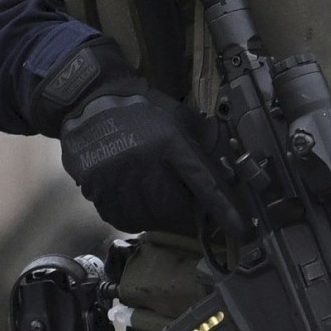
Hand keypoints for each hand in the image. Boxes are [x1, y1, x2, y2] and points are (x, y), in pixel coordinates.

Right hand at [52, 66, 228, 236]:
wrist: (90, 99)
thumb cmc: (140, 109)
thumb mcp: (177, 117)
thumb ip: (199, 142)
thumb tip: (225, 169)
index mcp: (170, 142)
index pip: (204, 183)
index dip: (224, 210)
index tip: (241, 231)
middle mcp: (145, 162)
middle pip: (175, 207)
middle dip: (181, 209)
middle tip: (177, 197)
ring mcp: (118, 176)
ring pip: (149, 217)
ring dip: (155, 213)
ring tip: (149, 192)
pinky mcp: (96, 187)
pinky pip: (122, 218)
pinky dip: (132, 215)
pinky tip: (130, 197)